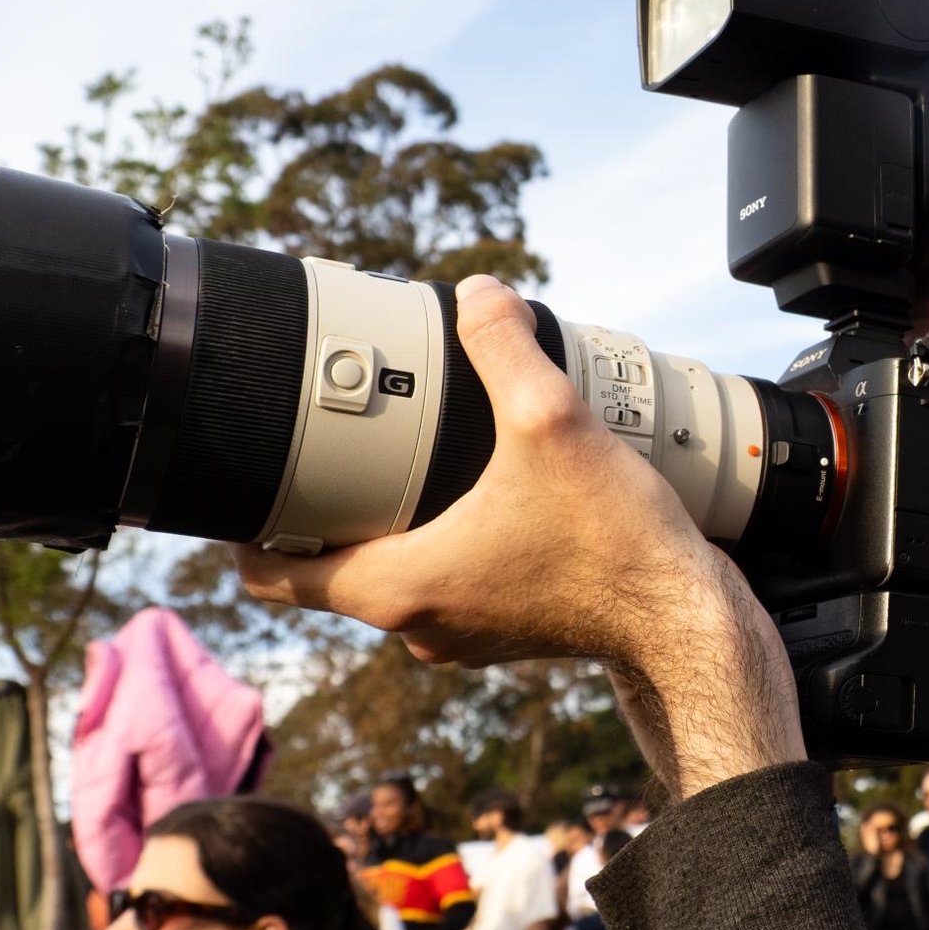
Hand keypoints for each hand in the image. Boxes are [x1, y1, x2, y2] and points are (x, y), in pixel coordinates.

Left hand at [236, 276, 802, 799]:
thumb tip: (479, 293)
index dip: (242, 524)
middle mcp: (417, 624)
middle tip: (326, 444)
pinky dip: (435, 542)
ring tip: (395, 460)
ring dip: (380, 525)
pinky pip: (440, 583)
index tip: (248, 475)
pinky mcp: (502, 631)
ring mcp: (459, 635)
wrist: (686, 619)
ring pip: (385, 576)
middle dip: (318, 508)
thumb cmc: (617, 542)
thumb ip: (504, 345)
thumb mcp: (552, 420)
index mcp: (398, 586)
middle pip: (323, 569)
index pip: (269, 574)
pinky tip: (468, 494)